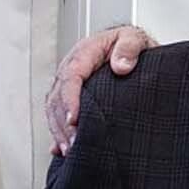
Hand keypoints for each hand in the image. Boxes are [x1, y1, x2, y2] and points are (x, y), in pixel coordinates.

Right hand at [45, 25, 154, 154]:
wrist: (132, 48)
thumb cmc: (131, 44)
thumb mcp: (135, 38)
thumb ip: (129, 48)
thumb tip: (121, 66)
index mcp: (85, 52)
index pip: (71, 76)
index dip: (70, 99)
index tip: (74, 118)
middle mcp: (72, 67)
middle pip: (58, 96)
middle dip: (63, 122)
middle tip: (74, 142)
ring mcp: (69, 83)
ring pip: (54, 108)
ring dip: (59, 130)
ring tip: (69, 149)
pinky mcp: (71, 96)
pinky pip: (57, 115)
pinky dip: (58, 133)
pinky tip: (60, 149)